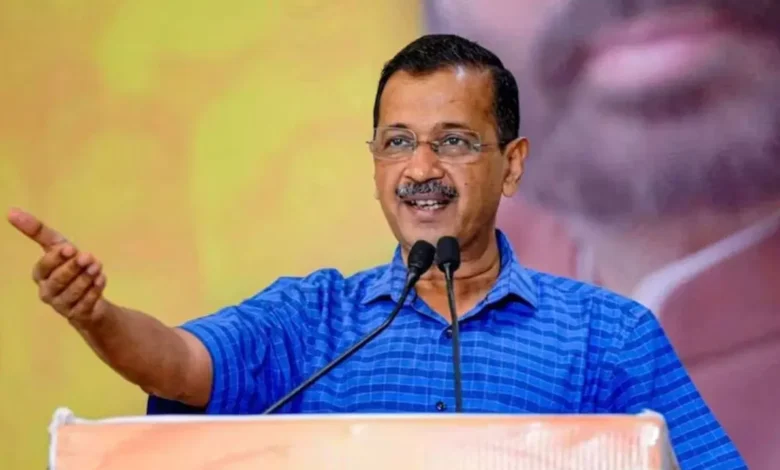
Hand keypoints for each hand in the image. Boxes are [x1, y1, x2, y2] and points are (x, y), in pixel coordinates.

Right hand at [8, 208, 107, 325]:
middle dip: (73, 268)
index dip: (55, 259)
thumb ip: (37, 231)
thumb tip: (10, 211)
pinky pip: (86, 304)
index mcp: (40, 274)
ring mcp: (62, 305)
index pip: (43, 268)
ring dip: (86, 278)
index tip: (70, 248)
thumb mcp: (57, 245)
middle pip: (58, 281)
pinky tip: (101, 279)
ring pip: (73, 293)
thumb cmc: (68, 265)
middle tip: (88, 257)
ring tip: (97, 267)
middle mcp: (47, 292)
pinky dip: (95, 290)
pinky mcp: (78, 314)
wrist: (87, 293)